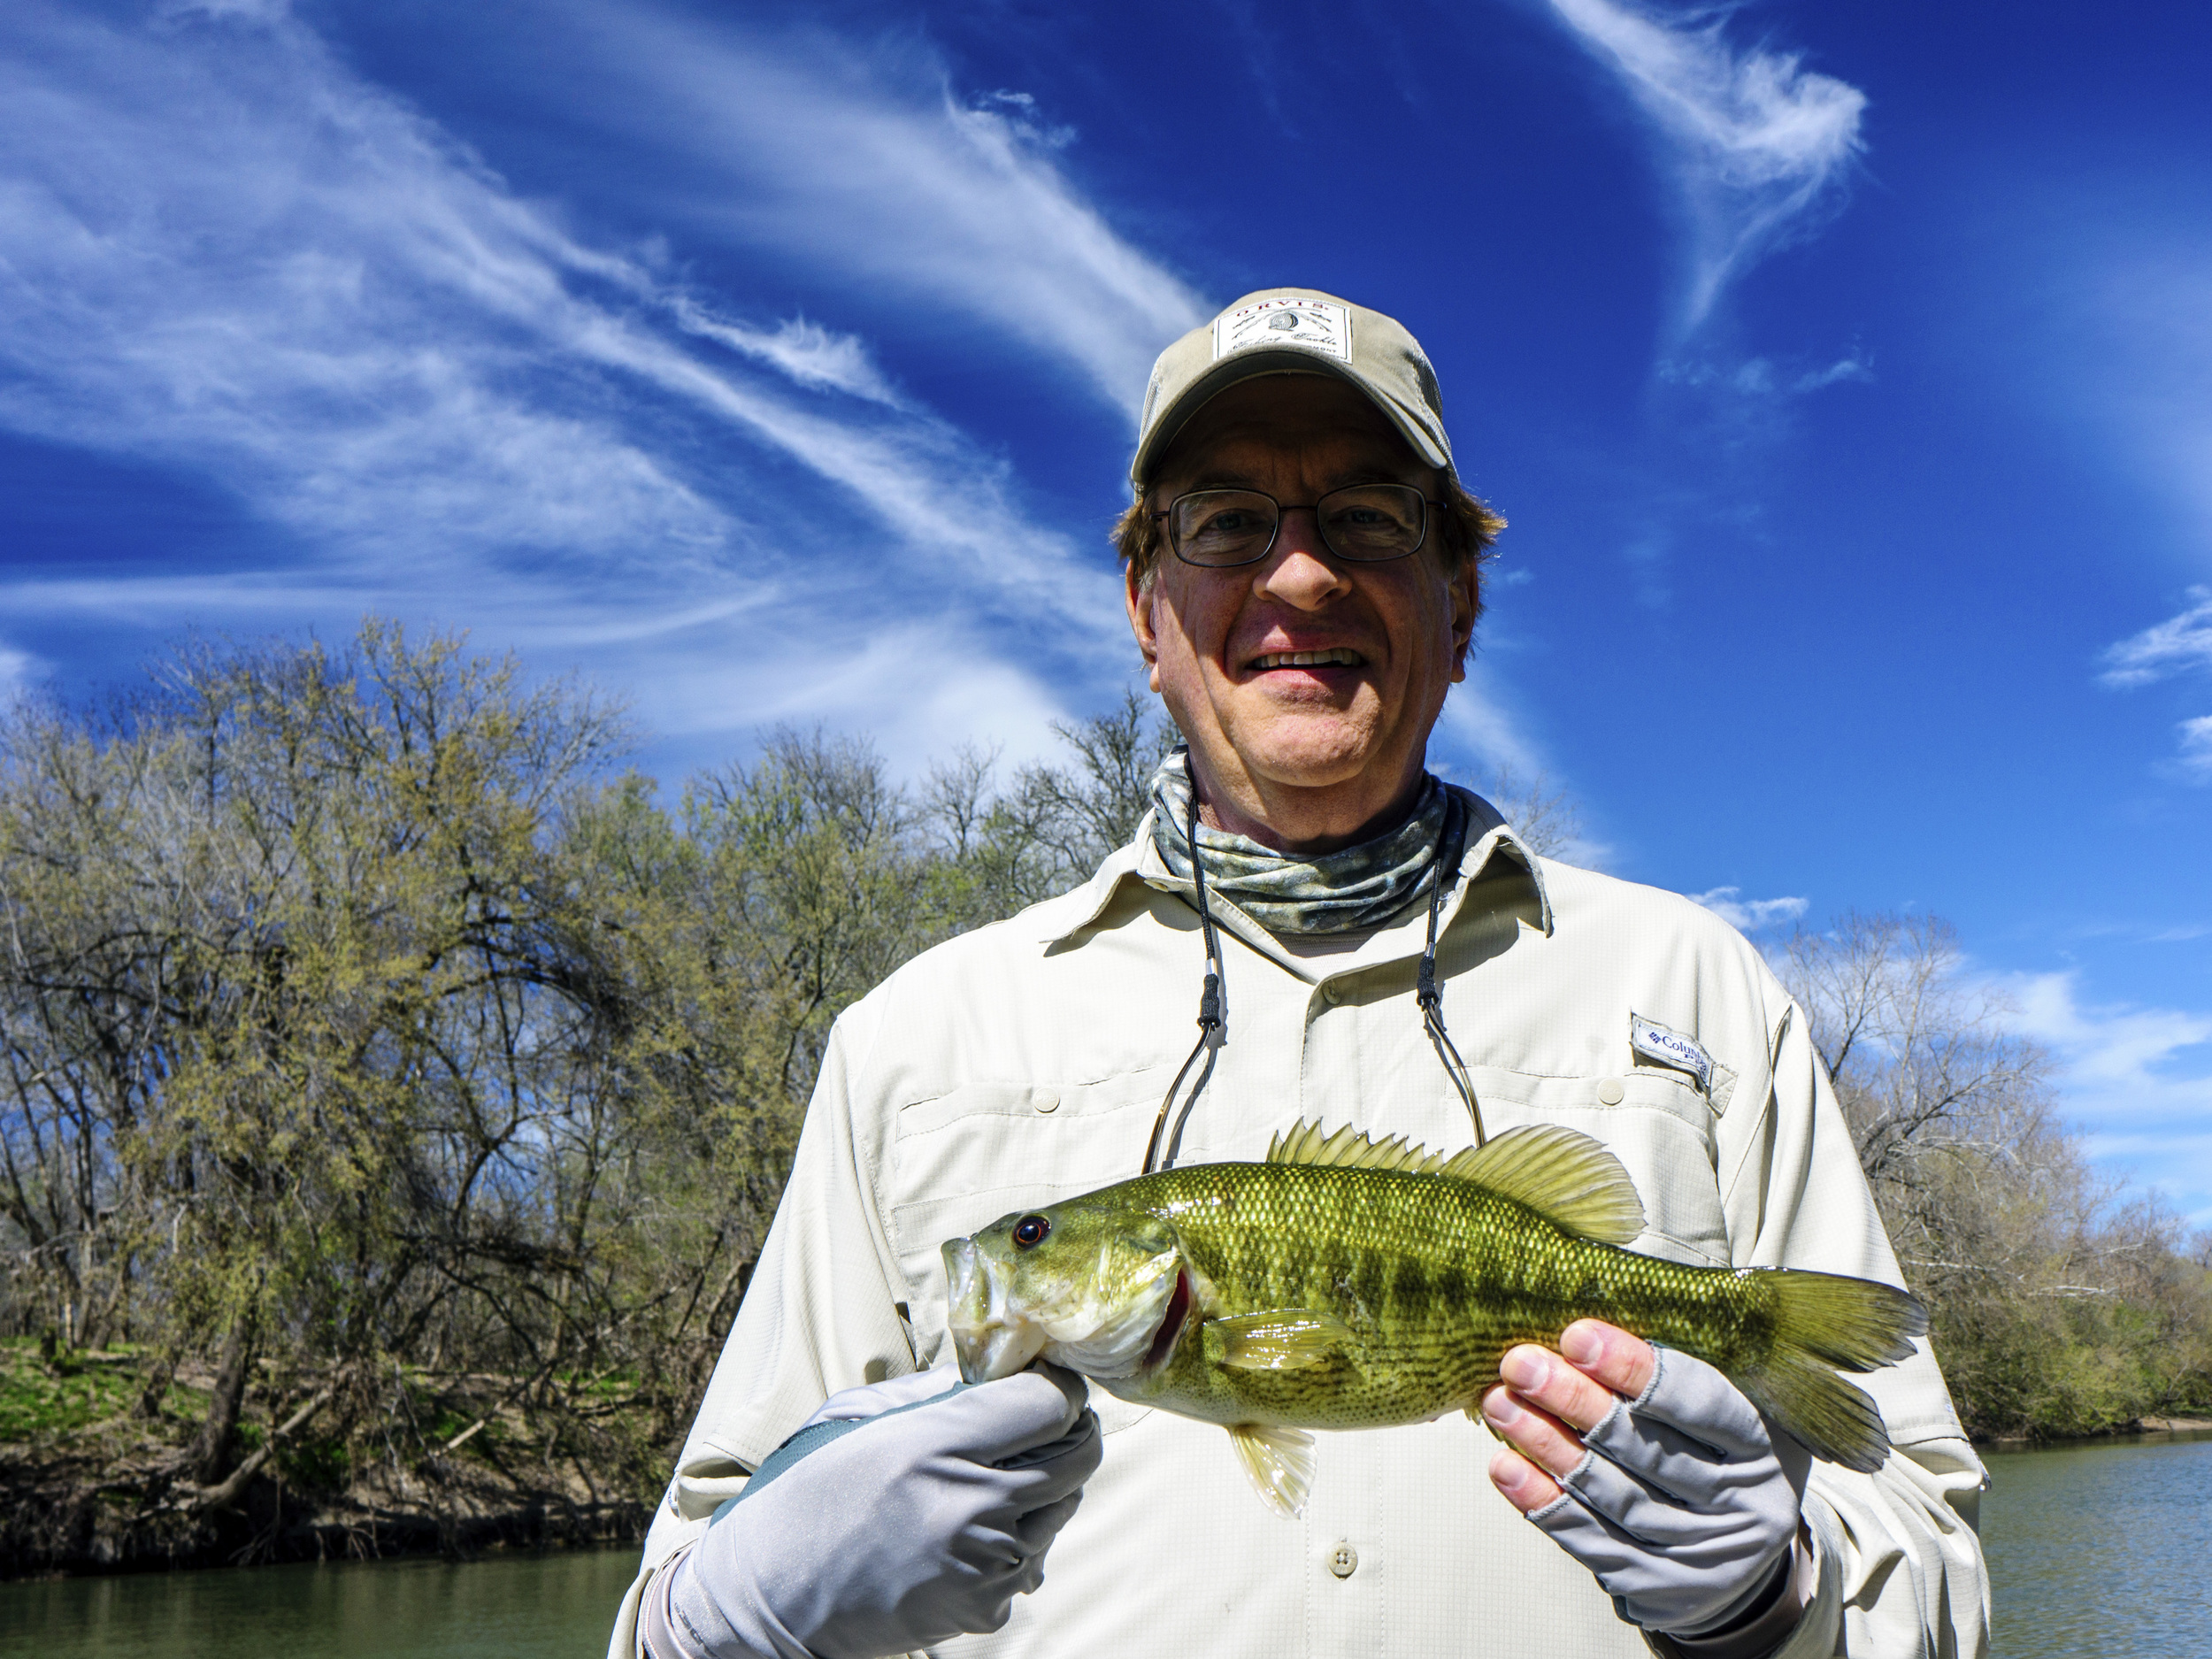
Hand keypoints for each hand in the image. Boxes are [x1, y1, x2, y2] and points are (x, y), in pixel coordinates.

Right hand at [658, 1366, 1100, 1658]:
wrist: (768, 1599)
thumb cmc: (803, 1497)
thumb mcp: (853, 1418)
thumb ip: (929, 1392)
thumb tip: (991, 1377)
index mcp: (935, 1447)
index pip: (1050, 1405)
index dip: (1057, 1387)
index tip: (1046, 1383)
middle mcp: (972, 1507)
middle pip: (1079, 1454)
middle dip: (1071, 1429)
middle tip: (1042, 1422)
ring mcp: (985, 1564)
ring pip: (1062, 1507)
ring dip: (1043, 1486)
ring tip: (989, 1480)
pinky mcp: (984, 1608)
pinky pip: (1031, 1558)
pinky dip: (1015, 1539)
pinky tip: (967, 1531)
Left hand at [1482, 1320, 1807, 1636]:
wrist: (1742, 1562)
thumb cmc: (1721, 1457)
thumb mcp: (1735, 1407)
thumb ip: (1679, 1372)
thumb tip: (1593, 1327)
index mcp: (1764, 1449)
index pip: (1701, 1404)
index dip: (1636, 1370)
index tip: (1577, 1336)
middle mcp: (1740, 1507)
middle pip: (1646, 1449)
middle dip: (1575, 1402)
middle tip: (1520, 1364)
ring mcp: (1698, 1551)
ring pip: (1611, 1493)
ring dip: (1547, 1445)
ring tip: (1500, 1403)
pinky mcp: (1654, 1584)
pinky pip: (1591, 1539)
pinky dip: (1544, 1501)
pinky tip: (1506, 1467)